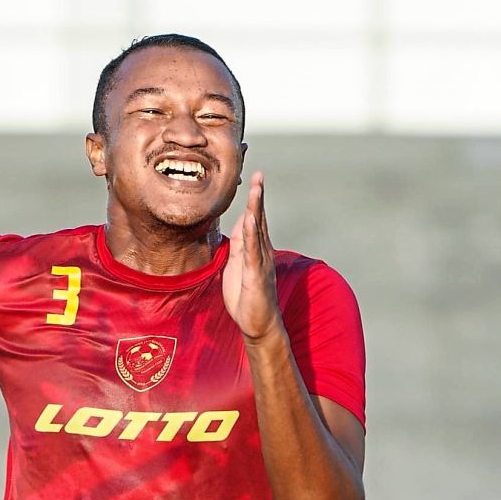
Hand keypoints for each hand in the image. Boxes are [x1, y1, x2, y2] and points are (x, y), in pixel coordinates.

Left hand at [222, 172, 281, 341]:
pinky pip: (253, 252)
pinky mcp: (256, 276)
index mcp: (256, 250)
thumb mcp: (238, 264)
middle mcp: (262, 253)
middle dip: (259, 197)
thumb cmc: (246, 296)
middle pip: (260, 220)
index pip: (256, 220)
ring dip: (257, 209)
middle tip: (259, 175)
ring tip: (257, 189)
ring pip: (259, 231)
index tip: (255, 178)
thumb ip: (240, 244)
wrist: (257, 324)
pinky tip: (251, 219)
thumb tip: (242, 222)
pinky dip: (253, 235)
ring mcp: (261, 263)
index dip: (255, 200)